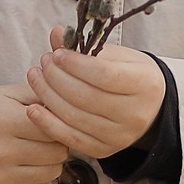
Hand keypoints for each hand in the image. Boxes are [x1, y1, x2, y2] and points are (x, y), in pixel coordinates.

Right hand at [0, 82, 67, 183]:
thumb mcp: (9, 94)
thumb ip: (42, 95)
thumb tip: (72, 107)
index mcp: (2, 121)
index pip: (53, 128)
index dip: (58, 123)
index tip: (52, 120)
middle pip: (57, 152)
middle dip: (57, 144)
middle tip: (45, 137)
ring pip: (52, 173)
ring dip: (51, 162)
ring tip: (35, 151)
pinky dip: (40, 179)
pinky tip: (27, 166)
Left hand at [24, 26, 165, 159]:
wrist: (151, 108)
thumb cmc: (131, 76)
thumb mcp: (117, 56)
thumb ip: (86, 47)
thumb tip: (56, 33)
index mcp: (144, 84)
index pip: (104, 75)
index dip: (76, 64)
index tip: (57, 54)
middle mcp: (135, 114)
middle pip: (86, 97)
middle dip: (56, 78)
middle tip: (43, 64)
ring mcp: (119, 136)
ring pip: (74, 117)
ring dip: (47, 96)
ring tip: (36, 78)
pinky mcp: (104, 150)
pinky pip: (70, 138)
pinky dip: (47, 124)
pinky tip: (33, 108)